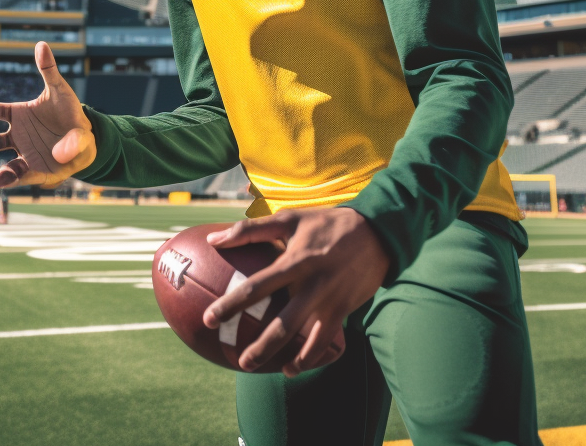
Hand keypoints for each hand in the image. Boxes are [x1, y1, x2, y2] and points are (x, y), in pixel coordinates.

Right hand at [0, 41, 95, 189]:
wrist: (87, 138)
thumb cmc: (70, 113)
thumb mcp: (60, 89)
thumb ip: (49, 69)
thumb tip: (41, 44)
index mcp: (20, 115)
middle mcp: (19, 136)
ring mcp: (26, 153)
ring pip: (7, 164)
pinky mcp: (38, 169)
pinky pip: (23, 177)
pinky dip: (13, 182)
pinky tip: (3, 185)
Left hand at [202, 207, 389, 375]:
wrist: (375, 232)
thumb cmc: (324, 223)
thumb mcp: (289, 218)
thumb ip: (250, 230)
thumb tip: (213, 240)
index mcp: (296, 259)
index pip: (258, 285)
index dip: (233, 304)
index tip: (210, 319)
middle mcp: (313, 283)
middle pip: (282, 322)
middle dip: (259, 345)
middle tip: (237, 361)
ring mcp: (330, 299)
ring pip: (304, 337)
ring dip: (282, 356)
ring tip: (258, 368)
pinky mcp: (344, 309)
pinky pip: (325, 341)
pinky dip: (308, 357)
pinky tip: (292, 368)